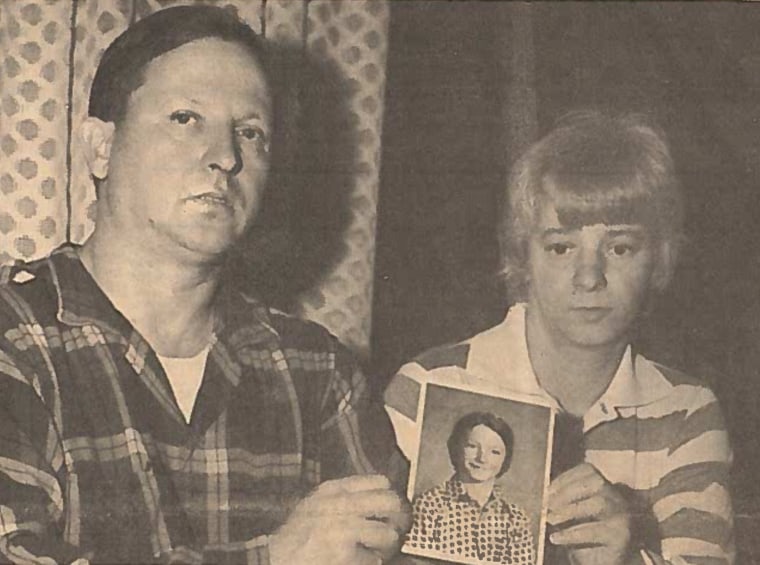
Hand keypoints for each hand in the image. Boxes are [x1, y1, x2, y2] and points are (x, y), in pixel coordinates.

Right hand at [269, 474, 410, 564]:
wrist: (274, 557)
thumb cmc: (295, 536)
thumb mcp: (316, 503)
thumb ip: (343, 496)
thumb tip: (378, 498)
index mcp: (334, 489)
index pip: (380, 482)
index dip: (390, 497)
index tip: (391, 509)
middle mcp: (341, 503)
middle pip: (391, 503)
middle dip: (397, 520)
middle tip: (394, 531)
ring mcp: (344, 527)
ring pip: (388, 534)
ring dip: (385, 548)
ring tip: (376, 552)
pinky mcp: (345, 552)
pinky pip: (373, 559)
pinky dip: (369, 563)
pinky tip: (357, 562)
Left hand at [547, 463, 633, 564]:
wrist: (601, 561)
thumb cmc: (583, 533)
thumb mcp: (571, 512)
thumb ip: (561, 501)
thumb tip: (543, 497)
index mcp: (605, 486)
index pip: (587, 471)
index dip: (565, 478)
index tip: (547, 490)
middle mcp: (617, 497)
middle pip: (595, 483)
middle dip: (568, 491)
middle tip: (548, 505)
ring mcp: (622, 516)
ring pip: (599, 503)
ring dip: (570, 510)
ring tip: (551, 519)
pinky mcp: (621, 537)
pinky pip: (595, 531)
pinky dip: (572, 534)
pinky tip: (557, 538)